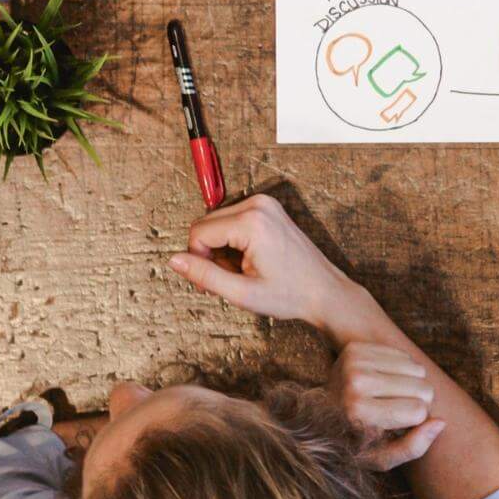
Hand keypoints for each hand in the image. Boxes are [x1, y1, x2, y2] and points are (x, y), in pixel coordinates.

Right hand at [167, 194, 382, 333]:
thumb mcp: (241, 292)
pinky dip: (234, 243)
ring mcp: (265, 204)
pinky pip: (233, 222)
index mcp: (252, 221)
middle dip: (210, 254)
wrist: (325, 292)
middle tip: (230, 279)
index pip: (198, 232)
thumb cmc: (291, 294)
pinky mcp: (268, 208)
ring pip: (218, 224)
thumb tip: (174, 260)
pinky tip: (251, 261)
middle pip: (206, 225)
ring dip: (222, 250)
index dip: (197, 260)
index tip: (212, 283)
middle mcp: (258, 204)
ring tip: (244, 271)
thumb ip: (203, 275)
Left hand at [333, 342, 445, 470]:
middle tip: (397, 411)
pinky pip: (405, 356)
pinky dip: (402, 371)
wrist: (317, 414)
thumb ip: (413, 447)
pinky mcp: (356, 347)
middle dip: (419, 402)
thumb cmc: (354, 440)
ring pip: (418, 370)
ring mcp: (354, 362)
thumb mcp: (380, 457)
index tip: (400, 427)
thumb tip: (441, 422)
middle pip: (422, 388)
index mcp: (359, 414)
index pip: (419, 411)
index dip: (417, 421)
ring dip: (412, 385)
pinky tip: (384, 383)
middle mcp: (355, 383)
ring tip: (390, 398)